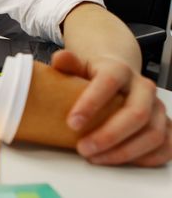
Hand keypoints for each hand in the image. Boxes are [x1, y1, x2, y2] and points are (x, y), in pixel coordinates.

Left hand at [51, 50, 171, 166]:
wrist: (117, 75)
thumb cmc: (93, 75)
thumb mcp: (78, 66)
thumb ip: (68, 63)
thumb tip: (60, 59)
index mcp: (120, 70)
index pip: (109, 82)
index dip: (91, 103)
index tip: (71, 123)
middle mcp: (144, 87)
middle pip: (137, 114)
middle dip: (109, 136)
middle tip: (83, 149)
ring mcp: (157, 107)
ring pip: (153, 134)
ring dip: (124, 152)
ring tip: (94, 158)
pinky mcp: (165, 125)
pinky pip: (166, 146)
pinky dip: (145, 159)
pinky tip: (121, 162)